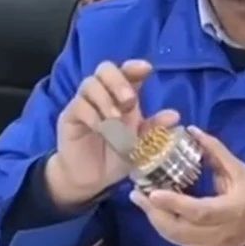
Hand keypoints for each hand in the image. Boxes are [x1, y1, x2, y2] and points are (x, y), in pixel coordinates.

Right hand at [46, 59, 179, 209]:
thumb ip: (154, 129)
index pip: (126, 72)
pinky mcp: (70, 117)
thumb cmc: (116, 156)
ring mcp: (84, 103)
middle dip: (119, 81)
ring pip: (90, 84)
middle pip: (105, 69)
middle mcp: (102, 94)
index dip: (135, 66)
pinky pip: (78, 105)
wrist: (92, 178)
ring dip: (106, 99)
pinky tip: (100, 129)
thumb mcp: (140, 145)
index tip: (147, 69)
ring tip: (115, 119)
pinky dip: (92, 115)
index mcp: (122, 96)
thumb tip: (174, 115)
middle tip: (130, 101)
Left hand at [129, 126, 244, 245]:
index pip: (199, 211)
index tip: (153, 192)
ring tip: (141, 200)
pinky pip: (179, 242)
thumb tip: (192, 130)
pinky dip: (164, 227)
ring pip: (176, 238)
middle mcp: (219, 233)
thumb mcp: (240, 169)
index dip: (175, 203)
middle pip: (180, 229)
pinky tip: (155, 212)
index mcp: (231, 211)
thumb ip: (215, 151)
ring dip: (156, 220)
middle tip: (136, 193)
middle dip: (155, 213)